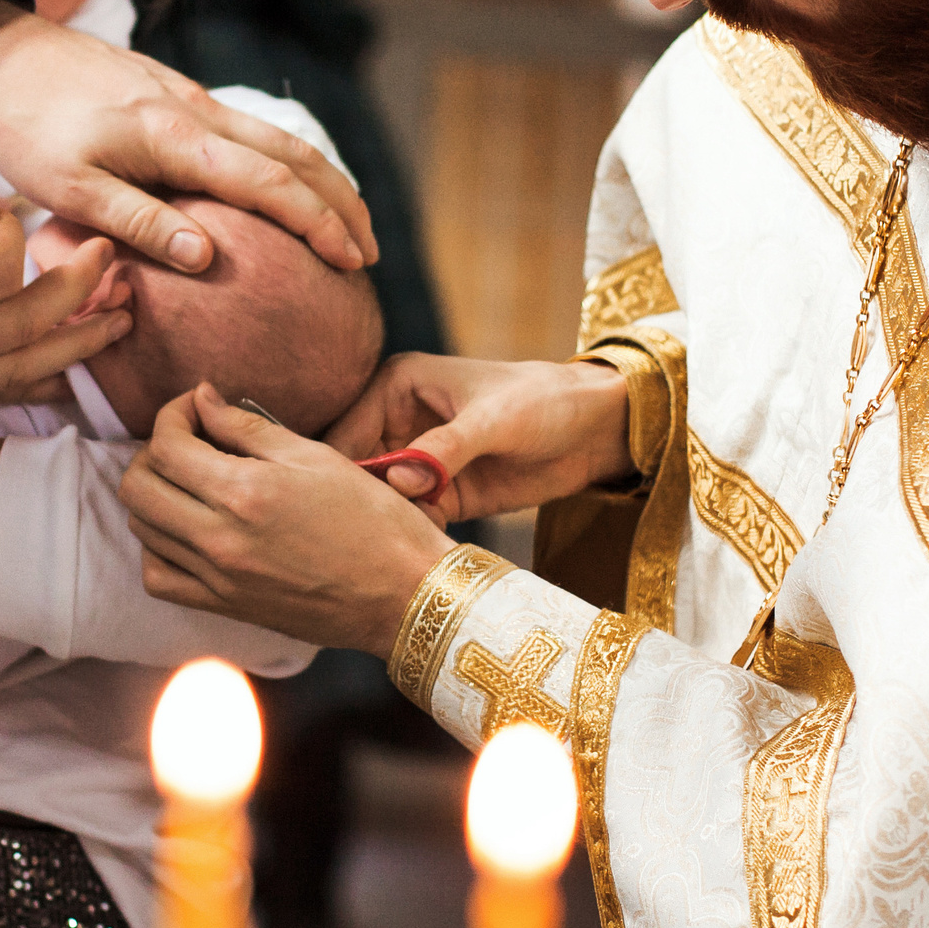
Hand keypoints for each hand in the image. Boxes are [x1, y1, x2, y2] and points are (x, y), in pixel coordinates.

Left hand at [0, 8, 376, 275]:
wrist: (3, 56)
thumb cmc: (29, 128)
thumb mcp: (68, 187)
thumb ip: (138, 222)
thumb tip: (207, 257)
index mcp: (175, 137)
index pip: (269, 183)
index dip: (316, 223)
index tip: (347, 261)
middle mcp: (198, 111)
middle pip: (294, 154)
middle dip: (341, 204)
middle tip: (368, 253)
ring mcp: (194, 99)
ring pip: (279, 138)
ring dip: (323, 181)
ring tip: (350, 224)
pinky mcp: (182, 96)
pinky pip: (253, 131)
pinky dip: (292, 163)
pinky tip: (294, 188)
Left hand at [120, 384, 453, 654]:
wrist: (404, 596)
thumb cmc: (374, 520)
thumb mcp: (315, 457)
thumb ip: (248, 427)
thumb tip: (203, 400)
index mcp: (244, 494)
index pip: (166, 445)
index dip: (173, 414)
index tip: (198, 404)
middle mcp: (220, 540)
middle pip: (138, 487)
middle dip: (153, 451)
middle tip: (188, 438)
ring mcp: (218, 579)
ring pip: (142, 530)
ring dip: (153, 494)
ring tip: (188, 479)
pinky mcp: (225, 606)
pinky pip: (159, 578)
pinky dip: (157, 548)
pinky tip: (185, 529)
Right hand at [323, 354, 633, 521]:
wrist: (593, 430)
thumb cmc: (543, 402)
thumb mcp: (494, 420)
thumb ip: (445, 448)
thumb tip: (399, 480)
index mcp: (397, 385)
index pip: (348, 430)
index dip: (339, 468)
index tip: (335, 505)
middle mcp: (398, 420)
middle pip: (358, 469)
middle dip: (359, 500)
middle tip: (358, 532)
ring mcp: (418, 459)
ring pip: (382, 497)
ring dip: (386, 520)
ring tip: (388, 541)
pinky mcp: (442, 492)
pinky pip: (413, 516)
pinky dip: (413, 531)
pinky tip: (422, 542)